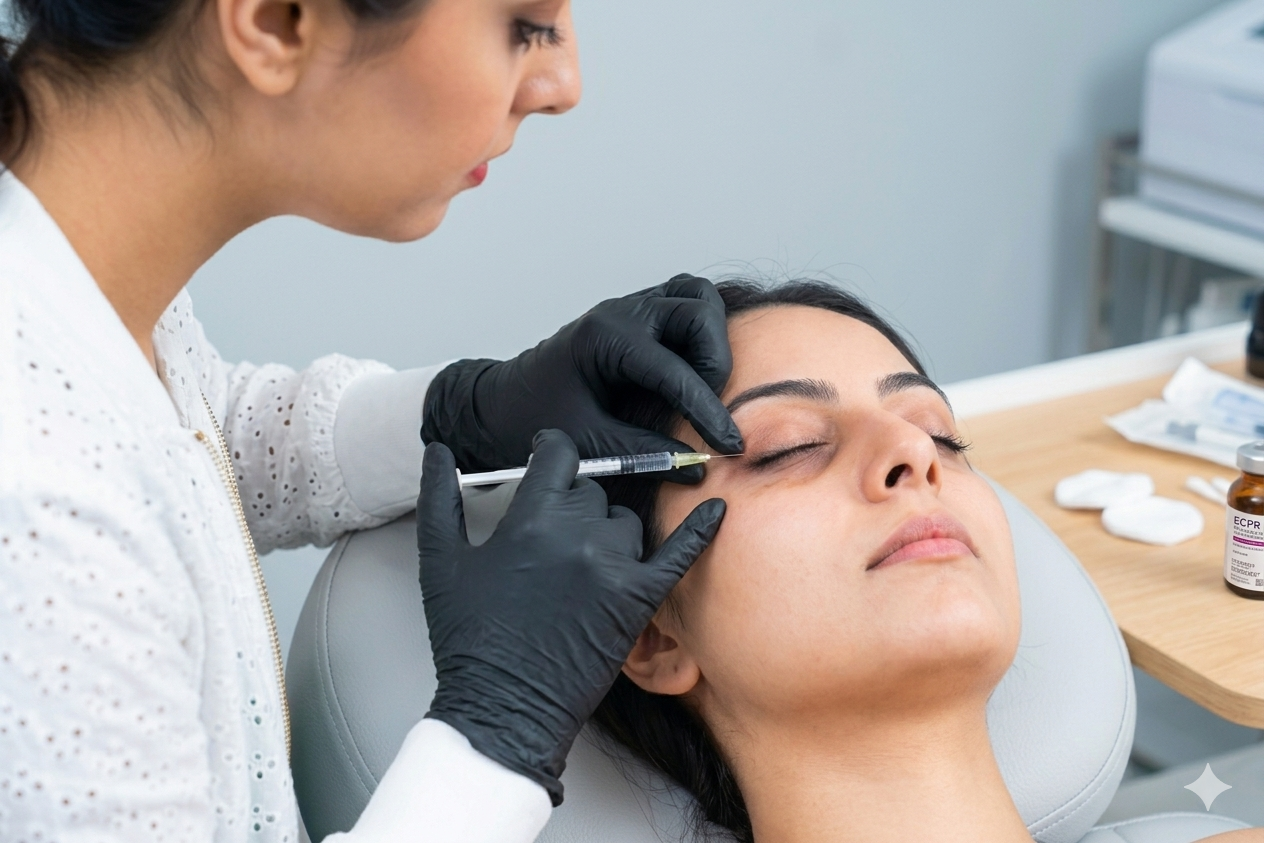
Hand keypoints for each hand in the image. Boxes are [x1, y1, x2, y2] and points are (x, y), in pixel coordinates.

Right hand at [416, 430, 724, 804]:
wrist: (503, 706)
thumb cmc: (470, 637)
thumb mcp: (441, 561)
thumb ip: (438, 497)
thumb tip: (437, 451)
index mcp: (530, 518)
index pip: (560, 454)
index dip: (553, 452)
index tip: (551, 458)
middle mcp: (577, 534)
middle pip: (592, 489)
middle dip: (573, 501)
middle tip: (554, 533)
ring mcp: (613, 567)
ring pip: (625, 519)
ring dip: (607, 530)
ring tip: (581, 562)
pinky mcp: (639, 600)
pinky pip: (678, 554)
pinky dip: (700, 530)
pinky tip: (718, 511)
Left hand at [421, 274, 742, 479]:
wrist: (500, 404)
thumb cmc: (531, 417)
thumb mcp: (588, 442)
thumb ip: (644, 452)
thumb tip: (697, 466)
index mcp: (604, 338)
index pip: (674, 368)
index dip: (706, 409)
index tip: (726, 443)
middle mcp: (622, 313)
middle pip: (698, 311)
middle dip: (715, 362)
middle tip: (710, 409)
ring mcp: (632, 309)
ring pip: (696, 298)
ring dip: (713, 338)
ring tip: (707, 385)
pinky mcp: (639, 317)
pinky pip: (685, 305)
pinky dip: (702, 332)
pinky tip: (697, 372)